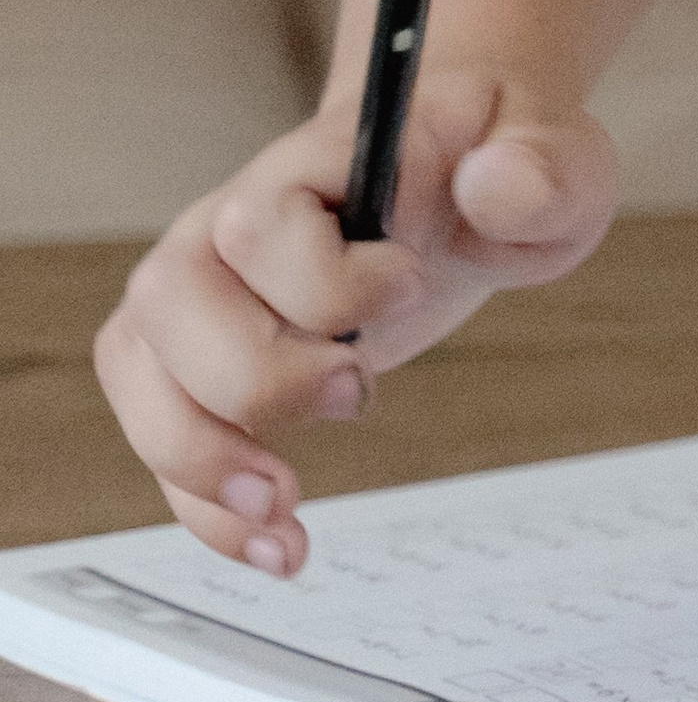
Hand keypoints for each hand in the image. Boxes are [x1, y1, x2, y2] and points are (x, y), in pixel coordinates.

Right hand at [93, 71, 616, 573]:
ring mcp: (209, 286)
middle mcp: (234, 216)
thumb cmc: (496, 163)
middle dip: (256, 378)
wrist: (462, 172)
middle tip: (356, 395)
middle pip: (172, 298)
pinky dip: (202, 505)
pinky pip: (159, 431)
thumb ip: (539, 170)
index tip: (411, 284)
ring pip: (139, 366)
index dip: (329, 280)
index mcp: (316, 162)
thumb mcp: (554, 157)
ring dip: (199, 458)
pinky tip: (275, 543)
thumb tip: (497, 187)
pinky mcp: (205, 355)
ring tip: (282, 511)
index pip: (262, 222)